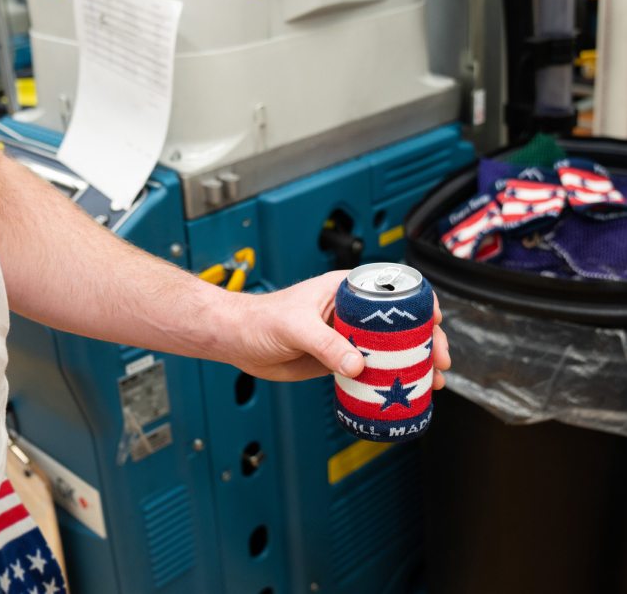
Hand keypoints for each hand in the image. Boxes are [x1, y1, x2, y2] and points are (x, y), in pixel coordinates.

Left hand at [231, 271, 450, 384]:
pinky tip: (402, 391)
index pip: (391, 289)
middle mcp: (351, 313)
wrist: (240, 341)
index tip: (435, 320)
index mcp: (344, 290)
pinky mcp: (338, 359)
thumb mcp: (295, 326)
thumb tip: (357, 366)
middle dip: (425, 340)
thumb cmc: (262, 319)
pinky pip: (370, 368)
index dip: (418, 302)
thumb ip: (326, 344)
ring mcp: (347, 337)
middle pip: (399, 323)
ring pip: (389, 349)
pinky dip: (388, 379)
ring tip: (434, 382)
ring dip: (413, 363)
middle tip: (440, 361)